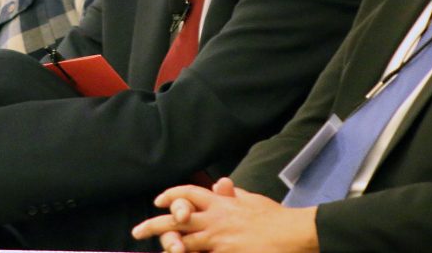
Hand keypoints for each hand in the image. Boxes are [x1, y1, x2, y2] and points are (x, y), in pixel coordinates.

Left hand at [132, 178, 319, 252]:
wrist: (294, 233)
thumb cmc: (275, 217)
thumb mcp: (250, 200)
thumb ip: (232, 195)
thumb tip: (222, 184)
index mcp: (222, 204)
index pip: (190, 194)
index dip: (171, 196)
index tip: (157, 202)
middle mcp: (216, 220)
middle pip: (177, 221)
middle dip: (155, 226)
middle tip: (137, 231)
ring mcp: (220, 240)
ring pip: (185, 244)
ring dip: (169, 248)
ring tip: (157, 250)